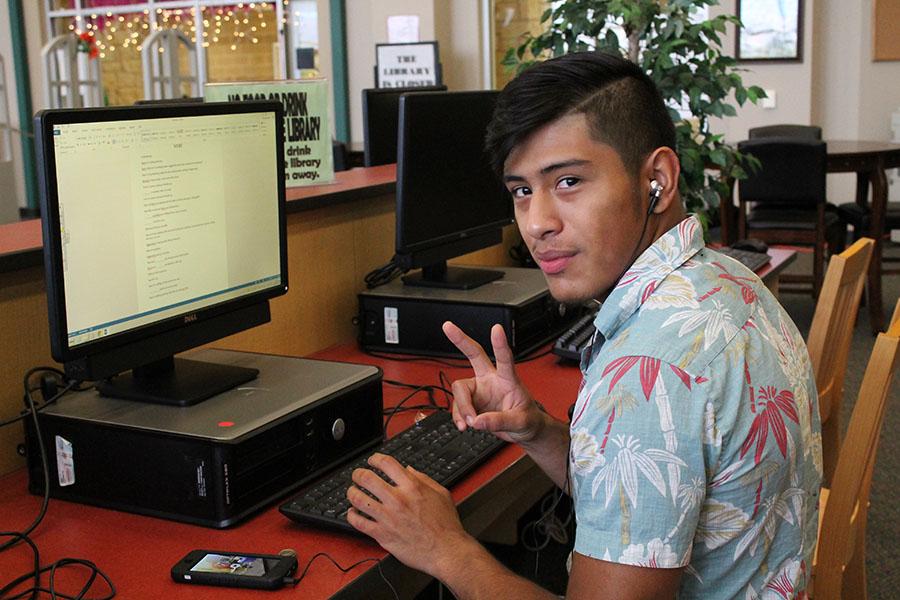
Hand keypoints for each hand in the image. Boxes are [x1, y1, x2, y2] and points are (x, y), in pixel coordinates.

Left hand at [346, 453, 473, 578]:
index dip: (375, 459)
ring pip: (358, 499)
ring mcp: (388, 517)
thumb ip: (423, 479)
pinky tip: (353, 513)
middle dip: (358, 474)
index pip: (386, 463)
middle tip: (357, 476)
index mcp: (412, 487)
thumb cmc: (446, 525)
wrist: (446, 551)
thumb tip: (408, 470)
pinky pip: (359, 522)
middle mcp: (397, 500)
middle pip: (367, 478)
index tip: (372, 461)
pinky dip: (351, 516)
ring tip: (352, 492)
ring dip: (351, 493)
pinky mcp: (382, 535)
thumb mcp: (441, 494)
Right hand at [442, 321, 544, 443]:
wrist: (523, 431)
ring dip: (461, 407)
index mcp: (508, 379)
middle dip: (461, 340)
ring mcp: (479, 390)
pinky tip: (465, 425)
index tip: (496, 329)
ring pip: (460, 390)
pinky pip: (458, 407)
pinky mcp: (471, 402)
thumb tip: (477, 421)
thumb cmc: (527, 420)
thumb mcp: (520, 422)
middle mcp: (491, 380)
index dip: (500, 344)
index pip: (505, 359)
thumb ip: (499, 421)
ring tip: (470, 423)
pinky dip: (459, 417)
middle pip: (474, 355)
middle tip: (448, 326)